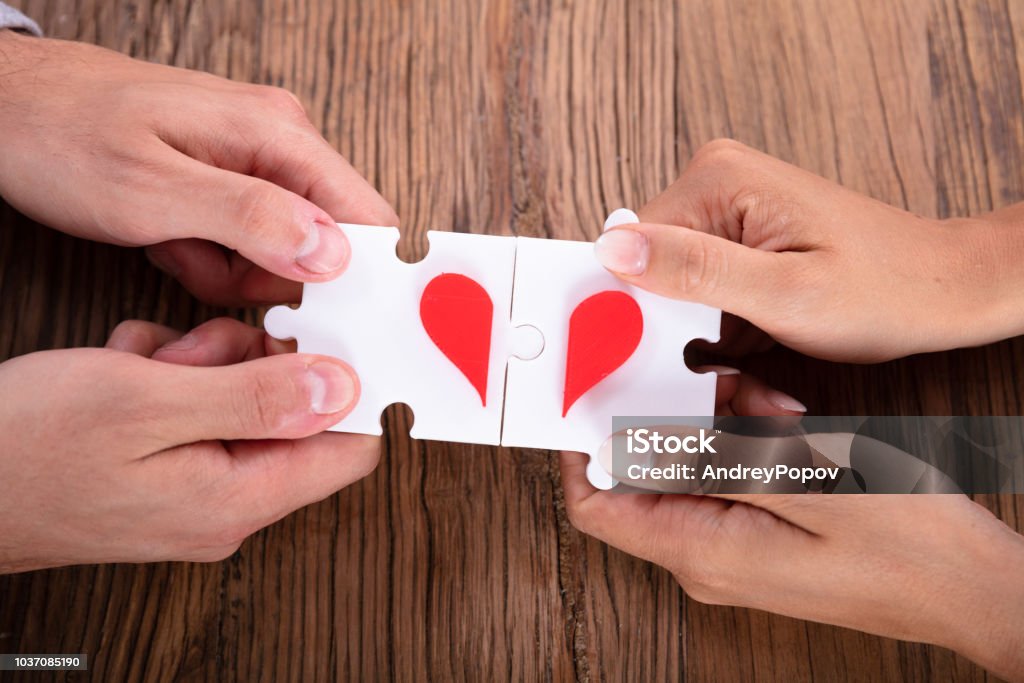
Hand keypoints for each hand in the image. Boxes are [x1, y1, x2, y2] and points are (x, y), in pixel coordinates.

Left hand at [0, 30, 396, 305]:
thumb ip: (249, 219)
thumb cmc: (61, 134)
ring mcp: (256, 160)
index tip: (322, 318)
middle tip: (207, 268)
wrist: (4, 105)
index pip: (367, 217)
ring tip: (176, 246)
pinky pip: (250, 243)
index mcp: (277, 135)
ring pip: (286, 251)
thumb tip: (333, 253)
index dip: (357, 277)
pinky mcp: (230, 180)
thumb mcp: (149, 188)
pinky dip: (211, 258)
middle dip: (272, 279)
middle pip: (328, 244)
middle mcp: (279, 142)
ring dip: (233, 271)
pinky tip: (170, 240)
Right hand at [0, 318, 378, 572]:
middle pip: (293, 414)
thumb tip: (346, 388)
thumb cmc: (28, 449)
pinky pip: (198, 407)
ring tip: (145, 362)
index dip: (352, 388)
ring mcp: (194, 488)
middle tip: (197, 348)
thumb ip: (255, 396)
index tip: (331, 333)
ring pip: (242, 399)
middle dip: (252, 363)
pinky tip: (123, 370)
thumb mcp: (147, 403)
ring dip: (202, 361)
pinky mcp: (164, 470)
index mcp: (239, 497)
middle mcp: (227, 502)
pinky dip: (168, 374)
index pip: (350, 449)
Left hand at [562, 373, 1023, 679]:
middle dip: (663, 422)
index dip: (580, 452)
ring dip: (711, 427)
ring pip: (688, 474)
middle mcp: (706, 560)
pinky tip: (777, 418)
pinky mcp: (759, 540)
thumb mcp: (810, 480)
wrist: (971, 590)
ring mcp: (732, 552)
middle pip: (642, 481)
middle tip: (693, 378)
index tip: (586, 397)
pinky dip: (740, 442)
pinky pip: (726, 480)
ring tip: (754, 400)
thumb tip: (665, 417)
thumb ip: (727, 447)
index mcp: (702, 552)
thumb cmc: (906, 548)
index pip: (597, 506)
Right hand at [593, 139, 1023, 361]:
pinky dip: (721, 332)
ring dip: (701, 339)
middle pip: (649, 273)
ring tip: (749, 366)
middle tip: (724, 374)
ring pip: (673, 292)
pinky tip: (754, 351)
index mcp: (719, 181)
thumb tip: (613, 249)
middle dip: (677, 333)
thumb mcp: (783, 293)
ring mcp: (727, 211)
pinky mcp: (738, 239)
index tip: (662, 358)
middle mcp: (716, 183)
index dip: (638, 313)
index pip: (630, 250)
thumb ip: (694, 270)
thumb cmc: (884, 290)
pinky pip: (700, 293)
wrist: (942, 290)